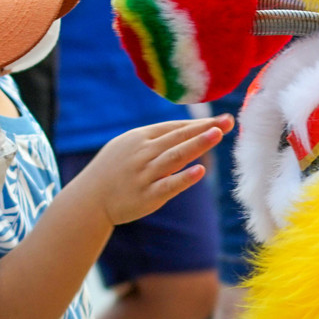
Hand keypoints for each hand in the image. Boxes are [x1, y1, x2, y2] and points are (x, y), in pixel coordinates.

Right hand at [75, 115, 232, 225]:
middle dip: (204, 128)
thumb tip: (184, 130)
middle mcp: (144, 153)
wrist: (89, 199)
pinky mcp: (147, 195)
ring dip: (197, 144)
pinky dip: (184, 178)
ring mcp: (145, 174)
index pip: (175, 128)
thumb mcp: (127, 146)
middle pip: (179, 137)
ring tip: (217, 135)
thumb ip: (154, 139)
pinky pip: (168, 185)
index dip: (199, 123)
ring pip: (176, 156)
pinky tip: (199, 170)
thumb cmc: (112, 170)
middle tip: (228, 121)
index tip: (223, 119)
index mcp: (140, 138)